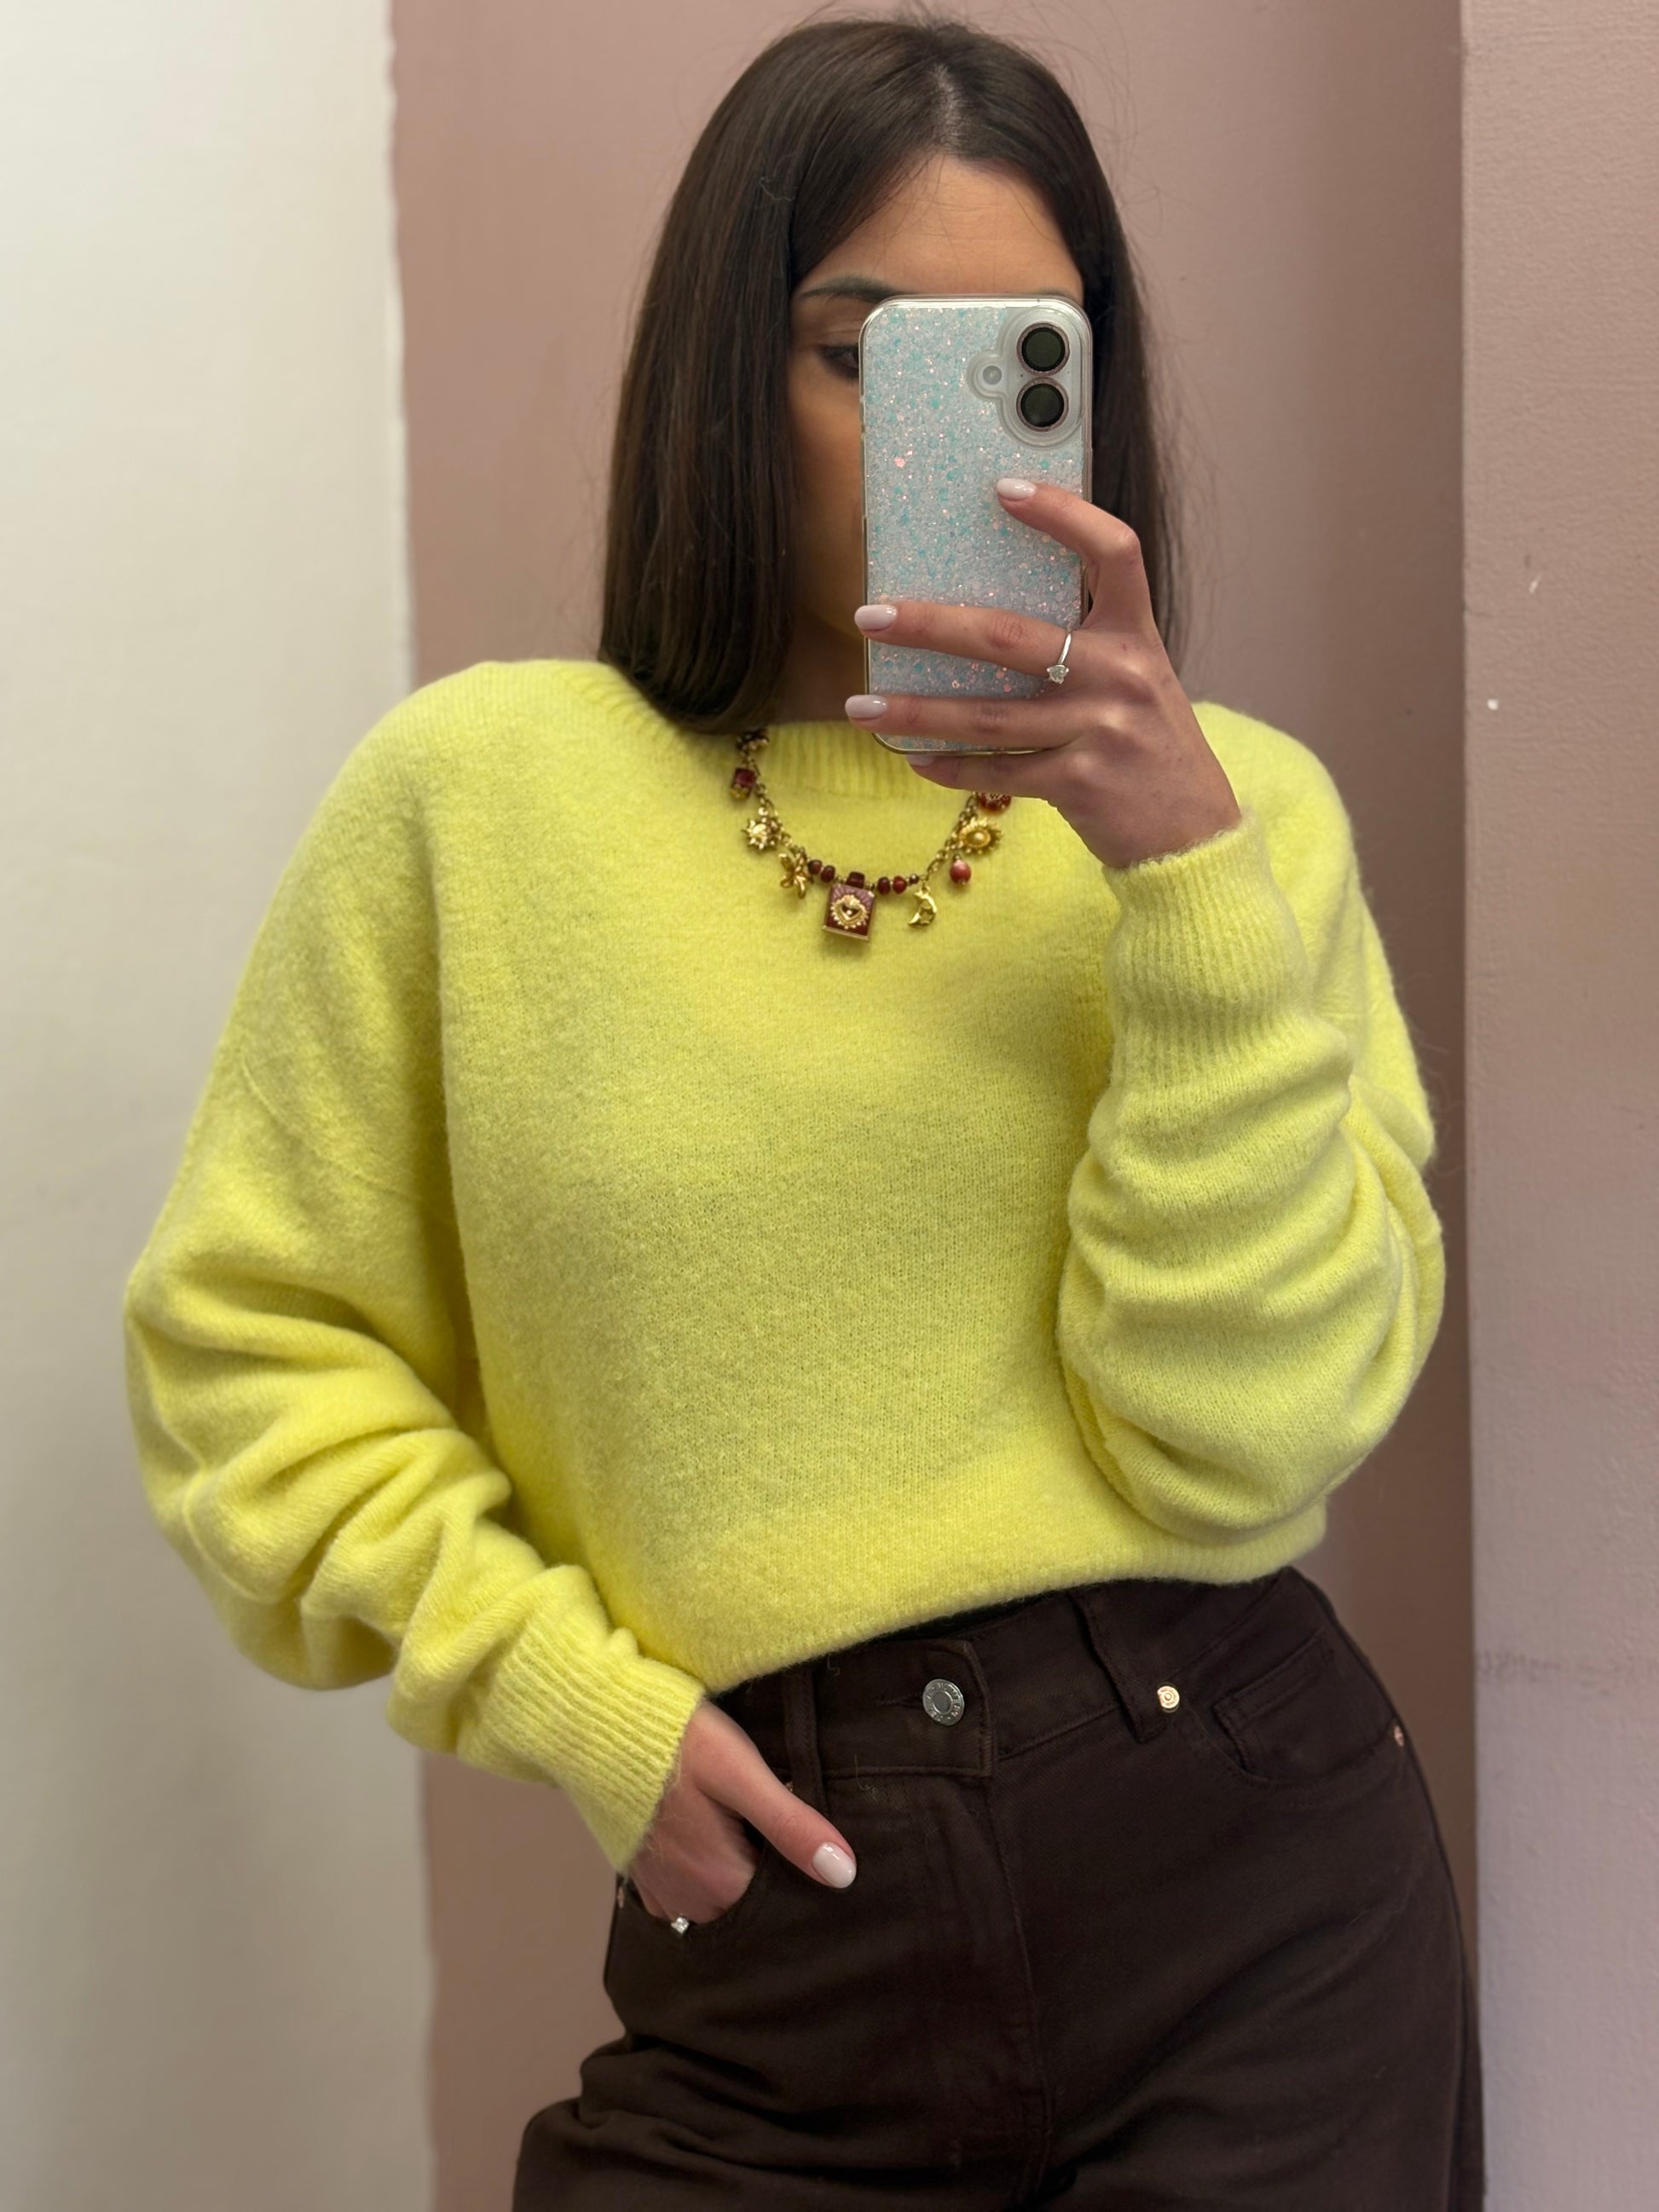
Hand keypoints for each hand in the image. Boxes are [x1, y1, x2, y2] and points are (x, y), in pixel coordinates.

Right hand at [625, 1699, 857, 1923]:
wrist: (600, 1725)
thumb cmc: (676, 1742)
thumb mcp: (741, 1773)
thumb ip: (790, 1825)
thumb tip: (844, 1874)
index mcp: (721, 1882)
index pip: (785, 1903)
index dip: (805, 1874)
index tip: (816, 1844)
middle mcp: (690, 1901)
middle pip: (753, 1905)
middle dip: (773, 1875)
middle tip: (786, 1829)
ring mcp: (663, 1892)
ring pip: (722, 1902)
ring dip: (740, 1875)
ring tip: (754, 1830)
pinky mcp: (644, 1877)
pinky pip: (689, 1895)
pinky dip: (708, 1876)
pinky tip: (717, 1839)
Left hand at [846, 478, 1241, 871]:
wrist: (1194, 835)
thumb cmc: (1150, 749)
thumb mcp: (1136, 682)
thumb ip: (1085, 646)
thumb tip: (984, 621)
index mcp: (1136, 635)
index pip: (1113, 551)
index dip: (1063, 513)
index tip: (1003, 488)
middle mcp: (1120, 675)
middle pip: (1010, 637)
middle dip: (930, 625)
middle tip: (870, 617)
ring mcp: (1100, 730)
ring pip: (988, 716)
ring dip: (916, 712)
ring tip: (862, 708)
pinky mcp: (1080, 784)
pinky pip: (999, 773)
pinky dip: (951, 767)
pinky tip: (915, 759)